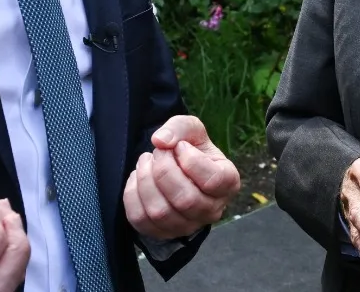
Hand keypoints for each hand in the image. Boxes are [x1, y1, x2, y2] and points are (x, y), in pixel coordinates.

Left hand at [123, 114, 240, 238]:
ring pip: (160, 212)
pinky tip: (138, 179)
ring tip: (146, 162)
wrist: (176, 167)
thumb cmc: (190, 148)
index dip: (190, 160)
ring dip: (145, 180)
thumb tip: (160, 140)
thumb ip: (180, 127)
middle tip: (159, 152)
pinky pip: (140, 220)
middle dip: (163, 169)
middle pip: (185, 199)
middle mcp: (212, 210)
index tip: (181, 147)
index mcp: (228, 183)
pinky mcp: (163, 232)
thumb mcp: (192, 129)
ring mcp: (188, 226)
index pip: (212, 180)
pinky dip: (132, 195)